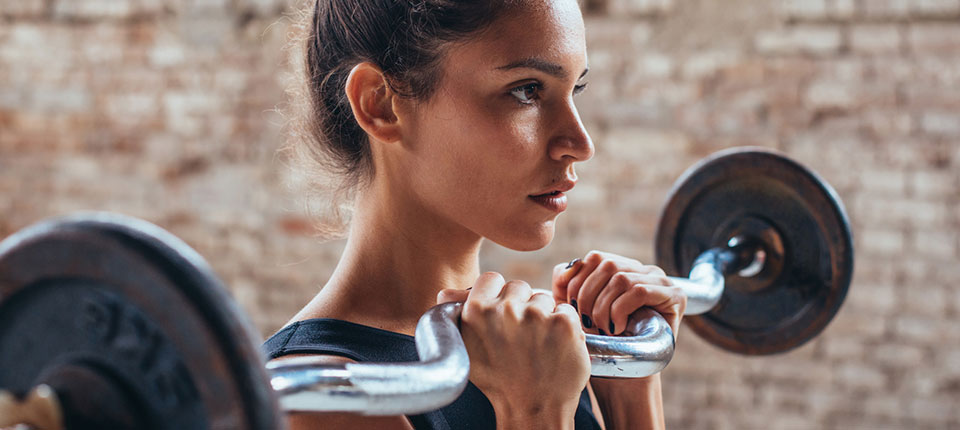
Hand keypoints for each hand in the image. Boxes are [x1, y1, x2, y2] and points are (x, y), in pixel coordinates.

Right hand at [437, 273, 588, 425]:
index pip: (491, 279)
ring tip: (538, 345)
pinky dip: (565, 327)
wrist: (532, 411)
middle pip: (519, 286)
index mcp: (476, 312)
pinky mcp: (564, 324)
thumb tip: (444, 292)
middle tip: (521, 336)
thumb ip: (459, 316)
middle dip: (522, 306)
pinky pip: (566, 311)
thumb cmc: (499, 381)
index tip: (502, 313)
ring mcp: (537, 316)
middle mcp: (505, 310)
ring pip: (544, 298)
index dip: (498, 294)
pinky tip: (555, 347)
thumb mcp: (469, 349)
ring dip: (544, 316)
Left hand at [552, 251, 685, 337]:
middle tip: (588, 322)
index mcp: (621, 267)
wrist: (623, 376)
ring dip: (604, 308)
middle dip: (588, 296)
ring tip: (604, 329)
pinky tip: (618, 328)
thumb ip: (565, 283)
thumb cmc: (599, 342)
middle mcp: (643, 270)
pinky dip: (621, 311)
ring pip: (621, 279)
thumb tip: (571, 267)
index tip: (573, 309)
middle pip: (606, 265)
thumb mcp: (573, 309)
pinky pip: (639, 291)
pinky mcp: (675, 296)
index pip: (595, 258)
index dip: (578, 282)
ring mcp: (661, 281)